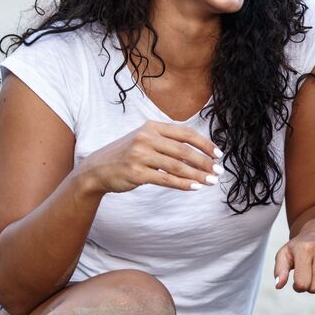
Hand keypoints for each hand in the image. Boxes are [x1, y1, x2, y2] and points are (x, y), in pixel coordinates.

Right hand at [74, 121, 220, 196]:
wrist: (96, 169)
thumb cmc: (127, 154)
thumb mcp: (145, 140)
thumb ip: (169, 142)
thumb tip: (201, 153)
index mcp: (152, 127)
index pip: (185, 133)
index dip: (204, 144)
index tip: (218, 154)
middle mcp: (146, 138)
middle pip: (184, 150)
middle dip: (204, 162)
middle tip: (218, 171)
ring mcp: (140, 155)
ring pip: (177, 166)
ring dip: (197, 175)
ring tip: (211, 181)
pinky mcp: (136, 173)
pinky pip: (166, 179)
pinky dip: (183, 184)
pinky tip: (195, 187)